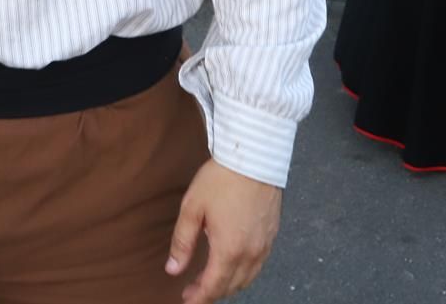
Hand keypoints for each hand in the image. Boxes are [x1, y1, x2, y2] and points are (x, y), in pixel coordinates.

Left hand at [167, 159, 281, 302]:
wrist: (254, 157)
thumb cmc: (221, 179)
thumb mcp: (192, 209)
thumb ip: (182, 243)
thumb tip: (173, 269)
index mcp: (229, 249)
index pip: (213, 286)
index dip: (199, 298)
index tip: (187, 302)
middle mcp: (251, 253)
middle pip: (231, 286)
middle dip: (211, 293)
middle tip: (193, 291)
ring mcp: (264, 245)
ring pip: (247, 279)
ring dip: (228, 285)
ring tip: (210, 281)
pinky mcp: (272, 235)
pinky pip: (258, 266)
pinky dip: (243, 273)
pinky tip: (232, 265)